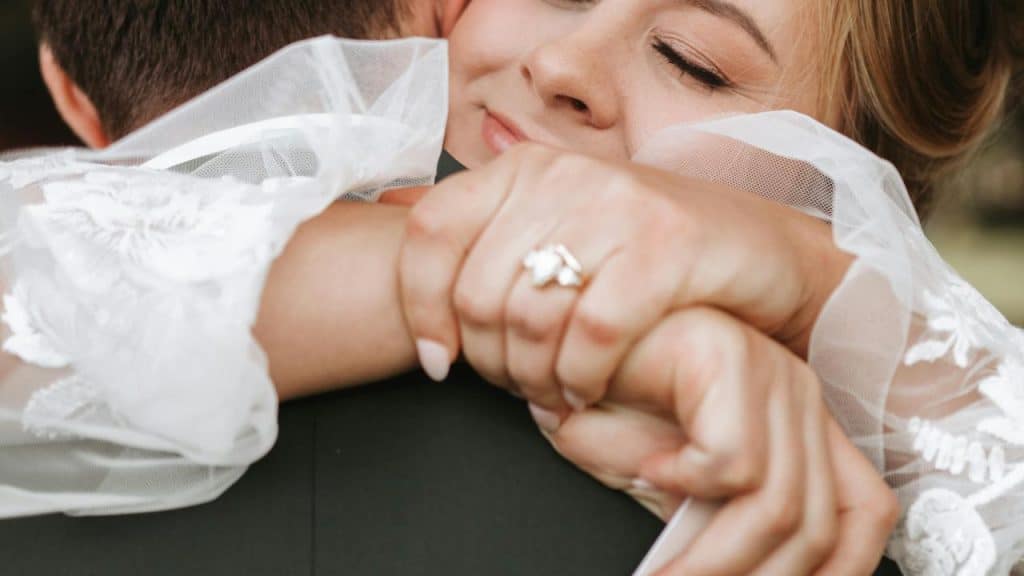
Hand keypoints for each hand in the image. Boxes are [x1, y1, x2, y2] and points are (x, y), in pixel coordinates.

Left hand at [398, 144, 850, 410]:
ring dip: (533, 379)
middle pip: (477, 292)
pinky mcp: (666, 245)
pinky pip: (591, 334)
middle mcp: (563, 174)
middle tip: (517, 387)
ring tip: (551, 394)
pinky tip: (586, 392)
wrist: (760, 250)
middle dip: (489, 362)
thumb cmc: (645, 253)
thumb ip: (489, 239)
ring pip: (530, 318)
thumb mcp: (560, 229)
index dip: (420, 307)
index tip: (439, 362)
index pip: (429, 232)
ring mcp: (617, 204)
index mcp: (523, 168)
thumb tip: (395, 247)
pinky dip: (579, 379)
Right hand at [531, 307, 897, 574]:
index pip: (862, 512)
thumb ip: (719, 523)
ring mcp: (769, 373)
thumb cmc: (606, 402)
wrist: (556, 339)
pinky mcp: (728, 357)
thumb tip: (745, 573)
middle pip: (817, 525)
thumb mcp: (671, 481)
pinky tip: (647, 470)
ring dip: (712, 563)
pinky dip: (683, 484)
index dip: (840, 574)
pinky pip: (731, 460)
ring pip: (777, 507)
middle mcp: (798, 396)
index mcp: (799, 425)